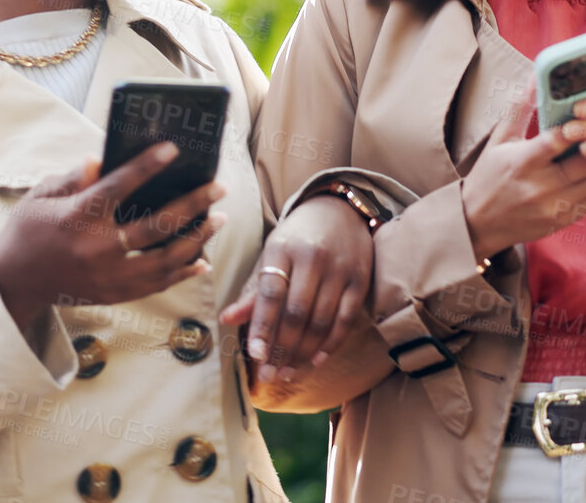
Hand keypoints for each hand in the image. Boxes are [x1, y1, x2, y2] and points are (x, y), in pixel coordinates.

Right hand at [0, 142, 226, 330]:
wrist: (13, 283)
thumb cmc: (28, 231)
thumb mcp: (41, 196)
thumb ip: (73, 178)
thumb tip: (100, 158)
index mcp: (77, 217)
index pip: (118, 186)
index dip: (146, 166)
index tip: (173, 149)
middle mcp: (97, 248)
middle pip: (155, 226)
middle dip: (193, 205)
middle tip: (219, 188)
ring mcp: (108, 275)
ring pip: (165, 260)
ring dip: (197, 239)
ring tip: (218, 220)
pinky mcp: (113, 294)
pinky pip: (157, 285)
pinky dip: (182, 272)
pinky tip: (201, 259)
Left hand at [219, 195, 372, 383]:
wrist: (340, 210)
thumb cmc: (298, 238)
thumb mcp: (272, 255)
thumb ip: (253, 290)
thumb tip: (226, 319)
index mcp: (282, 249)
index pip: (270, 294)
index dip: (262, 327)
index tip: (255, 356)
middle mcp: (312, 258)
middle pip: (296, 312)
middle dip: (282, 349)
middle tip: (269, 375)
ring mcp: (339, 269)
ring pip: (320, 321)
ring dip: (303, 352)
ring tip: (288, 373)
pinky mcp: (360, 280)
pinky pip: (344, 320)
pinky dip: (330, 344)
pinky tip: (316, 360)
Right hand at [461, 95, 585, 260]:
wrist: (477, 224)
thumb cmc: (487, 177)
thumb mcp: (498, 140)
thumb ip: (520, 109)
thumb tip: (535, 77)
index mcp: (521, 163)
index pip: (556, 142)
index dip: (580, 126)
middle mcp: (540, 187)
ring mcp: (555, 207)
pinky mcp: (565, 220)